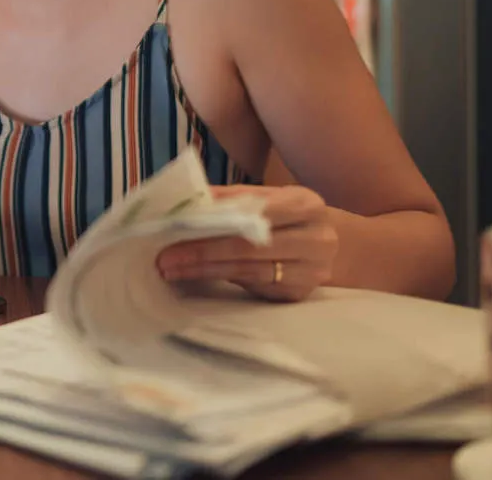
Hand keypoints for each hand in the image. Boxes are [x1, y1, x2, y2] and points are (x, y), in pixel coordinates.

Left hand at [154, 185, 337, 301]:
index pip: (254, 211)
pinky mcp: (299, 293)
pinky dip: (221, 279)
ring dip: (204, 269)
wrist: (327, 245)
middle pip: (248, 245)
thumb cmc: (286, 217)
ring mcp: (312, 271)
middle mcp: (316, 238)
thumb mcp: (268, 199)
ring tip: (172, 268)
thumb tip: (184, 200)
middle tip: (164, 257)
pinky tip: (196, 276)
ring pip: (248, 269)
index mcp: (305, 204)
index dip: (214, 219)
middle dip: (201, 250)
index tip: (176, 226)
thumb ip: (232, 199)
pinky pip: (253, 286)